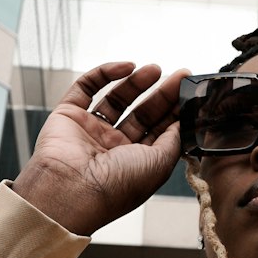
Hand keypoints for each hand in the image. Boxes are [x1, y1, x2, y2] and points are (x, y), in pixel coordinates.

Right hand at [11, 61, 185, 234]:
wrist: (72, 190)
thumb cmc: (116, 187)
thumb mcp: (159, 164)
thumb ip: (173, 141)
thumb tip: (181, 122)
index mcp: (134, 163)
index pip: (158, 132)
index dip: (174, 112)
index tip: (188, 93)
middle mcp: (112, 148)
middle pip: (141, 114)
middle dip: (161, 94)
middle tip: (179, 75)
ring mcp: (90, 131)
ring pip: (116, 99)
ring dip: (136, 82)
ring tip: (155, 69)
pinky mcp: (68, 115)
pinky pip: (86, 87)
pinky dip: (105, 74)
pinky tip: (126, 67)